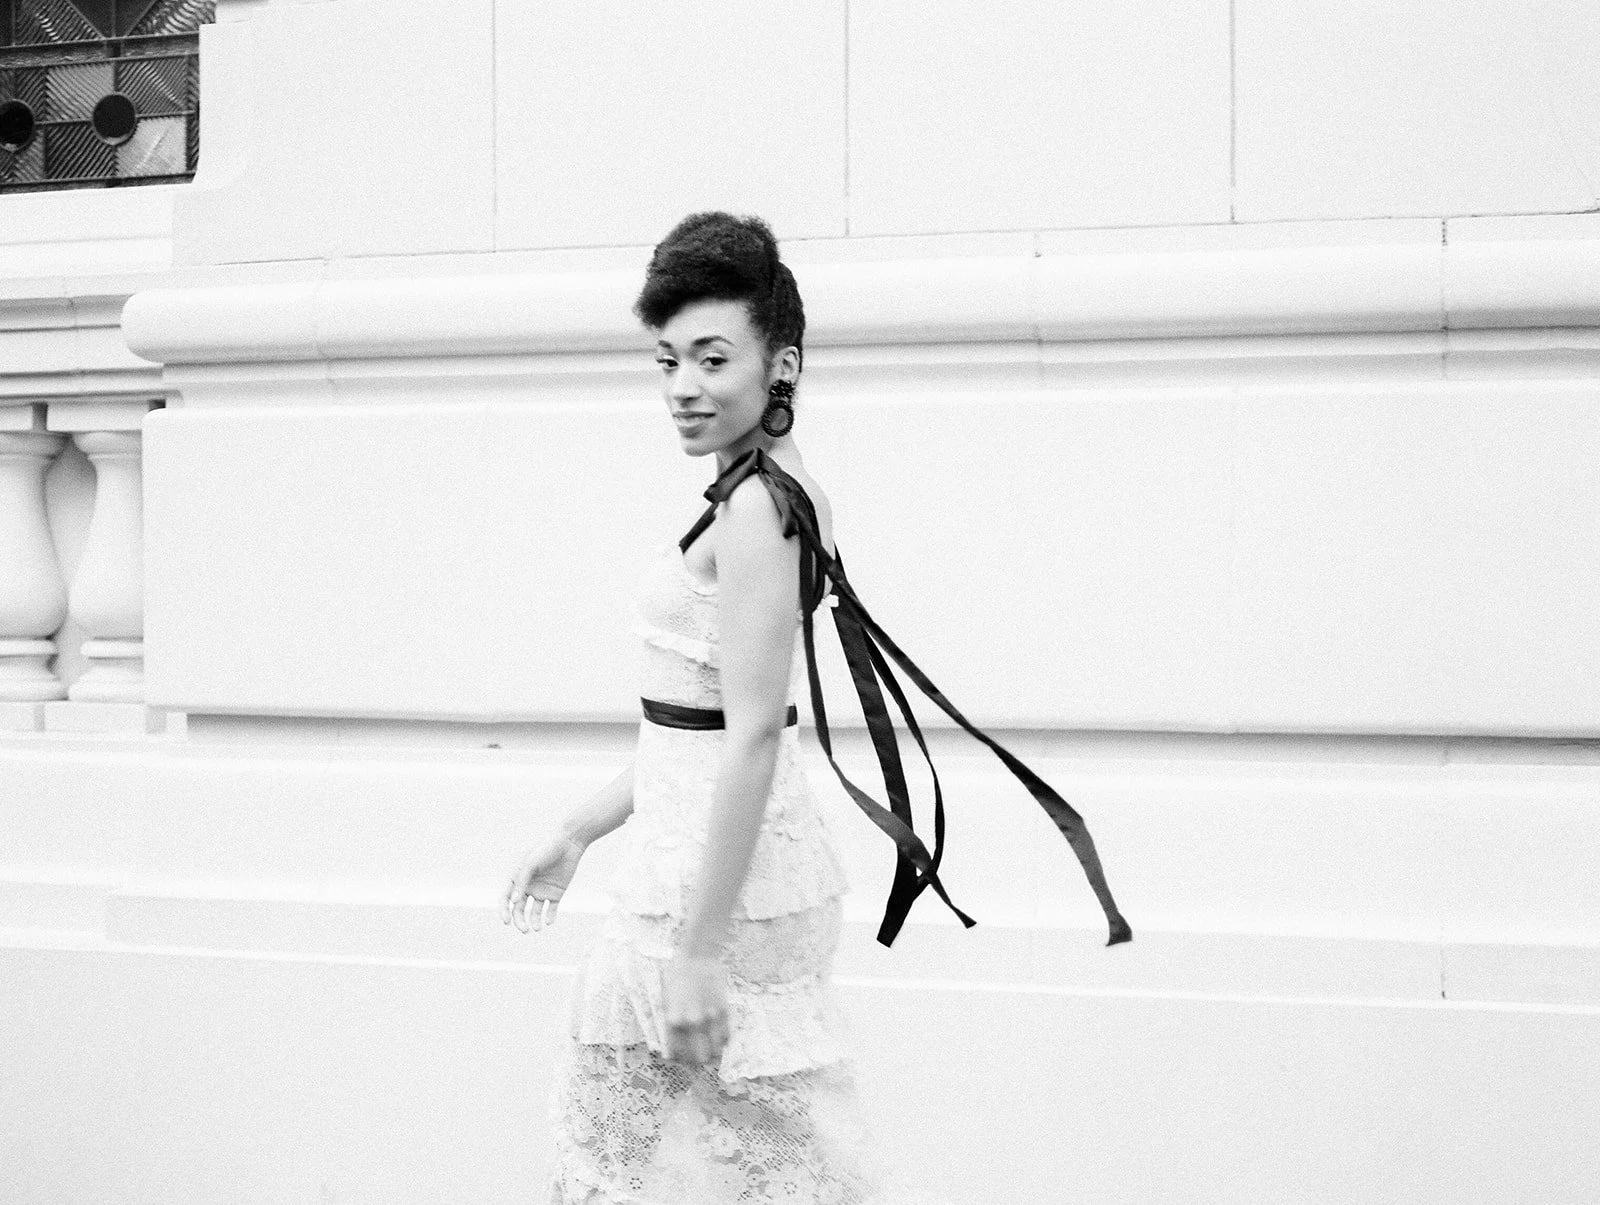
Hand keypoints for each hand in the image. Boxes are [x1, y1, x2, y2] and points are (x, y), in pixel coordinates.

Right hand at [501, 834, 585, 932]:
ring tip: (537, 928)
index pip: (505, 898)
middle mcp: (528, 887)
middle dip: (520, 921)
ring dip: (534, 922)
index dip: (504, 911)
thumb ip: (521, 881)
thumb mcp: (531, 863)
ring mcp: (541, 891)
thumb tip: (513, 902)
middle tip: (525, 930)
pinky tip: (548, 921)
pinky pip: (550, 910)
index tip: (506, 921)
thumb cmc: (546, 849)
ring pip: (534, 913)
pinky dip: (549, 917)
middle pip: (519, 910)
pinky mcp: (556, 894)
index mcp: (517, 878)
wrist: (569, 843)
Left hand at [661, 952, 730, 1067]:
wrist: (698, 954)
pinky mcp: (723, 1011)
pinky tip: (718, 1040)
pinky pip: (726, 1036)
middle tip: (695, 1059)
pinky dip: (722, 1043)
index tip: (680, 1060)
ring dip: (711, 1056)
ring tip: (708, 1053)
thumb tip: (674, 1042)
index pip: (676, 1053)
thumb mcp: (665, 997)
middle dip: (695, 1062)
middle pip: (697, 1058)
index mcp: (673, 1020)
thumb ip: (670, 1021)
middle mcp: (691, 1022)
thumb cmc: (677, 973)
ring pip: (714, 1051)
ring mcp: (709, 1017)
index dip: (678, 1060)